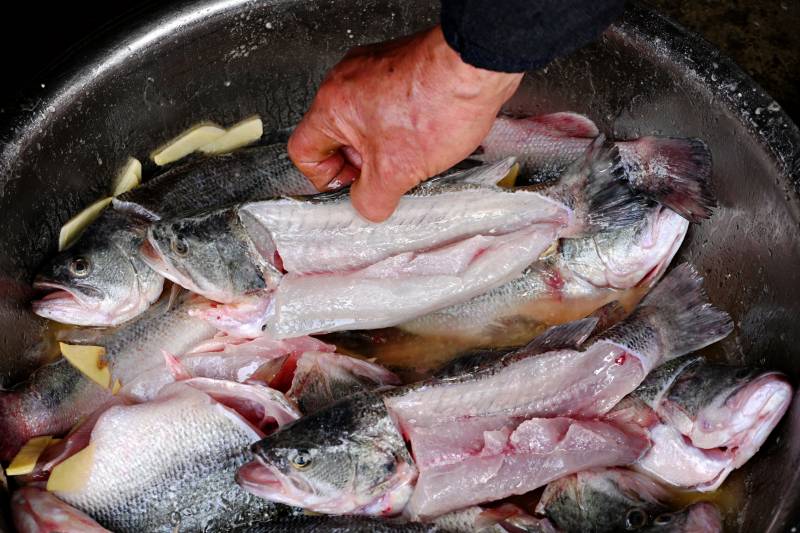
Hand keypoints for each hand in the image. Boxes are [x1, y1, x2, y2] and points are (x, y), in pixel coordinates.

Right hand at [288, 25, 522, 221]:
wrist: (478, 66)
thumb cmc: (438, 104)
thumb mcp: (397, 172)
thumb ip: (371, 199)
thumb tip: (367, 206)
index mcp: (332, 105)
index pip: (303, 152)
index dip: (326, 178)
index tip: (356, 184)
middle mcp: (347, 81)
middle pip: (337, 137)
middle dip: (363, 163)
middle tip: (390, 174)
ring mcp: (374, 69)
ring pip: (366, 122)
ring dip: (386, 146)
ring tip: (415, 155)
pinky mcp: (400, 66)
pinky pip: (390, 106)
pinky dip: (404, 126)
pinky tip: (429, 135)